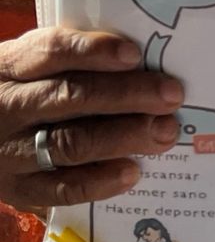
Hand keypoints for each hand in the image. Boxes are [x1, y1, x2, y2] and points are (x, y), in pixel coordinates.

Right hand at [0, 27, 183, 214]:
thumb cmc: (16, 94)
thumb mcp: (24, 68)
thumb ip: (66, 62)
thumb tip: (136, 62)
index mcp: (7, 66)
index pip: (49, 52)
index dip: (93, 51)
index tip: (134, 54)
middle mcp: (6, 107)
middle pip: (70, 97)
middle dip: (127, 95)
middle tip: (171, 95)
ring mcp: (10, 152)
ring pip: (71, 143)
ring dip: (124, 137)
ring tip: (163, 132)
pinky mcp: (18, 190)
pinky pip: (61, 189)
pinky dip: (100, 181)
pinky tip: (132, 172)